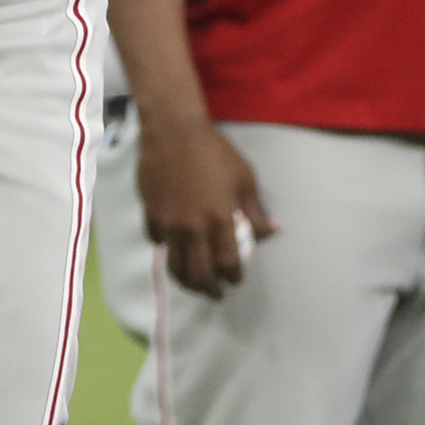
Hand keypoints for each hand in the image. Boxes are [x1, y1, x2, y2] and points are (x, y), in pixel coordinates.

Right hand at [137, 117, 276, 297]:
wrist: (174, 131)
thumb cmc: (215, 152)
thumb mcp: (245, 179)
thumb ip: (257, 211)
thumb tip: (273, 232)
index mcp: (220, 220)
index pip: (228, 263)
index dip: (233, 277)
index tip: (235, 280)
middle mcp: (194, 228)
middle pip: (200, 274)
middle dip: (210, 289)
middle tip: (216, 293)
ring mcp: (170, 223)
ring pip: (176, 266)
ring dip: (187, 280)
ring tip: (194, 283)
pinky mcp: (151, 214)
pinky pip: (158, 241)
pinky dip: (167, 249)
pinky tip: (173, 248)